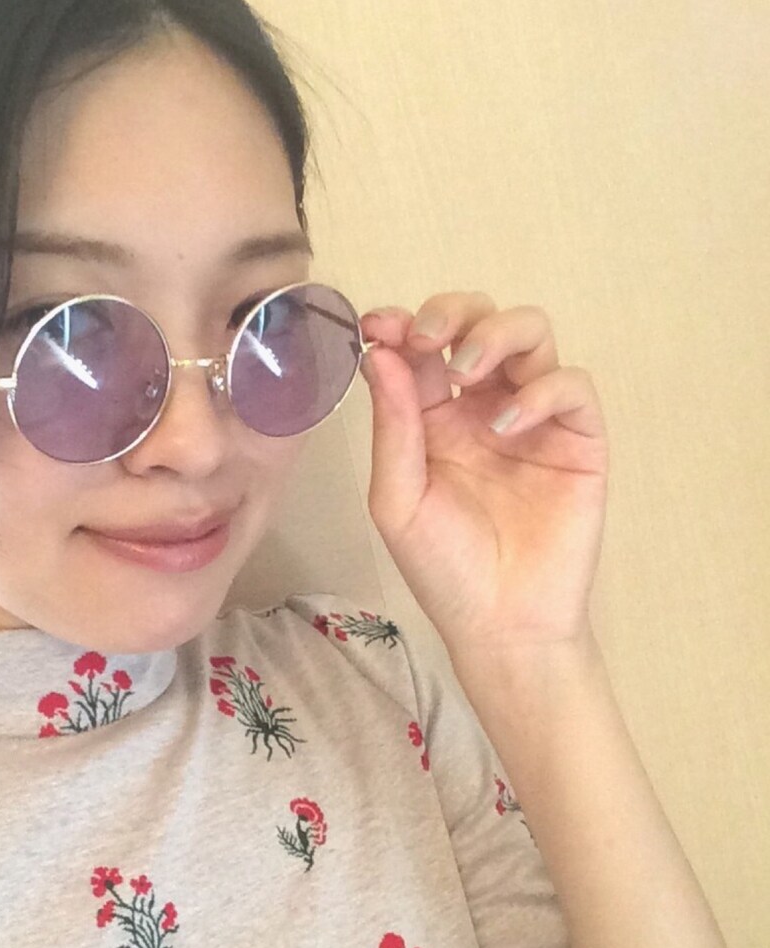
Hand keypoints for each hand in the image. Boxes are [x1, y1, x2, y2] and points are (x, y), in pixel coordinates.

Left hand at [358, 292, 609, 663]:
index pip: (424, 350)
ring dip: (495, 334)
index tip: (378, 324)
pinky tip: (507, 424)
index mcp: (435, 420)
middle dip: (451, 312)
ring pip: (531, 334)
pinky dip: (540, 390)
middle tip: (427, 337)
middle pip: (479, 322)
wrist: (502, 625)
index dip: (402, 325)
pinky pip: (571, 385)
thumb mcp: (399, 499)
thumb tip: (379, 353)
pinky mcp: (579, 439)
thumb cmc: (445, 570)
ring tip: (468, 373)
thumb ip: (394, 426)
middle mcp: (484, 409)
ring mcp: (534, 420)